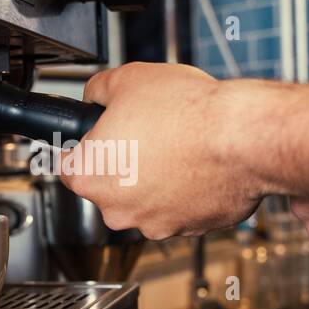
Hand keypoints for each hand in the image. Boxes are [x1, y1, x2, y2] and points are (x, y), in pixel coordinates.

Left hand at [59, 62, 261, 239]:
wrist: (242, 138)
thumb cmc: (188, 113)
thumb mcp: (128, 79)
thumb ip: (98, 90)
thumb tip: (94, 94)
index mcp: (91, 176)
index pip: (66, 165)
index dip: (81, 146)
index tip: (94, 138)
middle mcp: (117, 210)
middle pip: (108, 185)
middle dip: (123, 162)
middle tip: (145, 132)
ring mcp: (155, 224)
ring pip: (145, 199)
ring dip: (156, 178)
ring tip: (178, 146)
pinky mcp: (190, 229)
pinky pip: (179, 207)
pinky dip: (186, 190)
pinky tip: (198, 163)